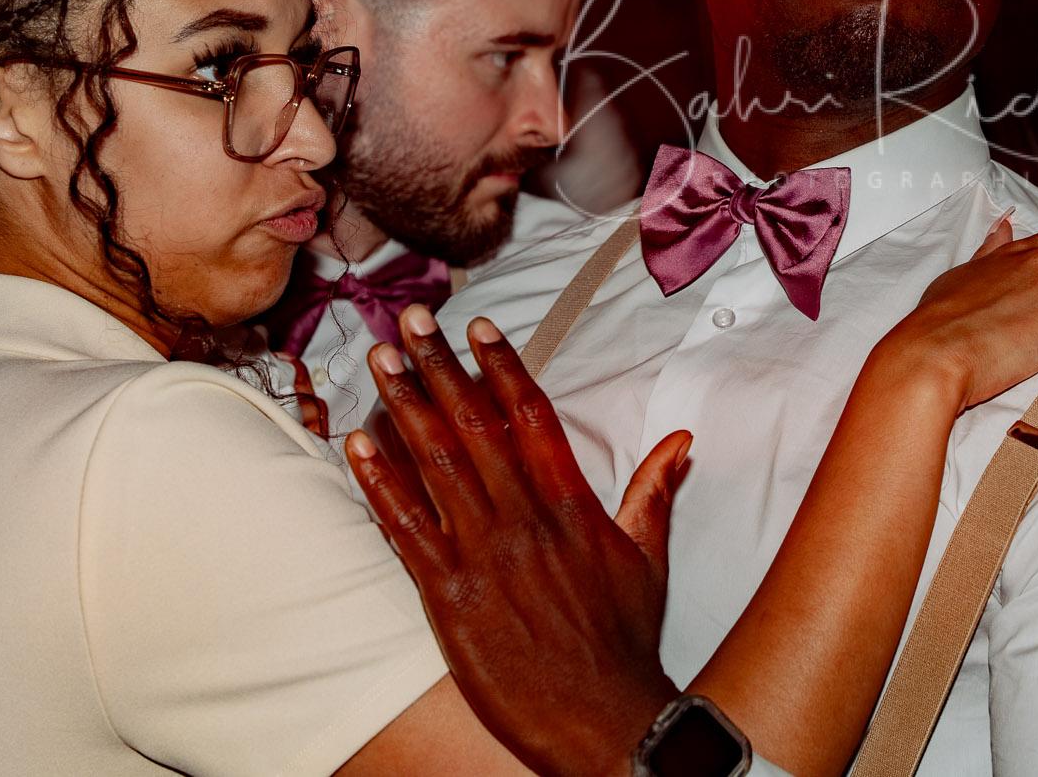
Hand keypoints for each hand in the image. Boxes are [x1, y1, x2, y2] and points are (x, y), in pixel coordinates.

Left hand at [345, 305, 688, 776]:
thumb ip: (654, 491)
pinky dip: (380, 482)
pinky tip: (357, 442)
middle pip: (476, 425)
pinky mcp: (448, 593)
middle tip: (412, 319)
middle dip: (441, 366)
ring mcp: (484, 553)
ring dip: (405, 405)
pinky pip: (406, 526)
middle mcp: (525, 518)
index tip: (479, 328)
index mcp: (572, 505)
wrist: (602, 718)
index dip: (503, 367)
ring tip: (381, 358)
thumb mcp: (649, 558)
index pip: (532, 417)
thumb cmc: (625, 643)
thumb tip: (680, 440)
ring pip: (436, 463)